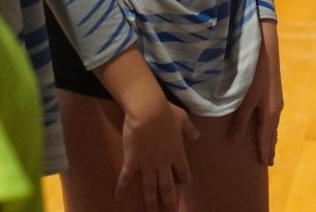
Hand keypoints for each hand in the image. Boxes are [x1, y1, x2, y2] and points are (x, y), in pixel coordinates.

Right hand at [116, 96, 200, 211]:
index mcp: (177, 152)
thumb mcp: (182, 118)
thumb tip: (197, 135)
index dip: (184, 178)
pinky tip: (118, 198)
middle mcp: (163, 163)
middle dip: (169, 202)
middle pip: (167, 187)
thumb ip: (189, 129)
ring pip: (149, 188)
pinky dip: (121, 189)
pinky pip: (126, 178)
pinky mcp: (132, 162)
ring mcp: (147, 165)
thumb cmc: (165, 112)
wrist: (146, 112)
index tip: (184, 184)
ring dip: (150, 203)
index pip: (183, 171)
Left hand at [230, 22, 283, 165]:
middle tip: (269, 161)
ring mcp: (276, 101)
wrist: (266, 53)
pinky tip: (268, 124)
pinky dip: (271, 126)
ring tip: (269, 147)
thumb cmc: (254, 76)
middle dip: (270, 147)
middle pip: (272, 133)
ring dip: (271, 137)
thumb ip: (240, 120)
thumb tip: (234, 141)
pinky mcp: (274, 94)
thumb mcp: (245, 99)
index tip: (263, 164)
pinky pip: (273, 117)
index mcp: (269, 113)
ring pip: (274, 125)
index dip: (263, 150)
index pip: (265, 137)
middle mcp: (276, 109)